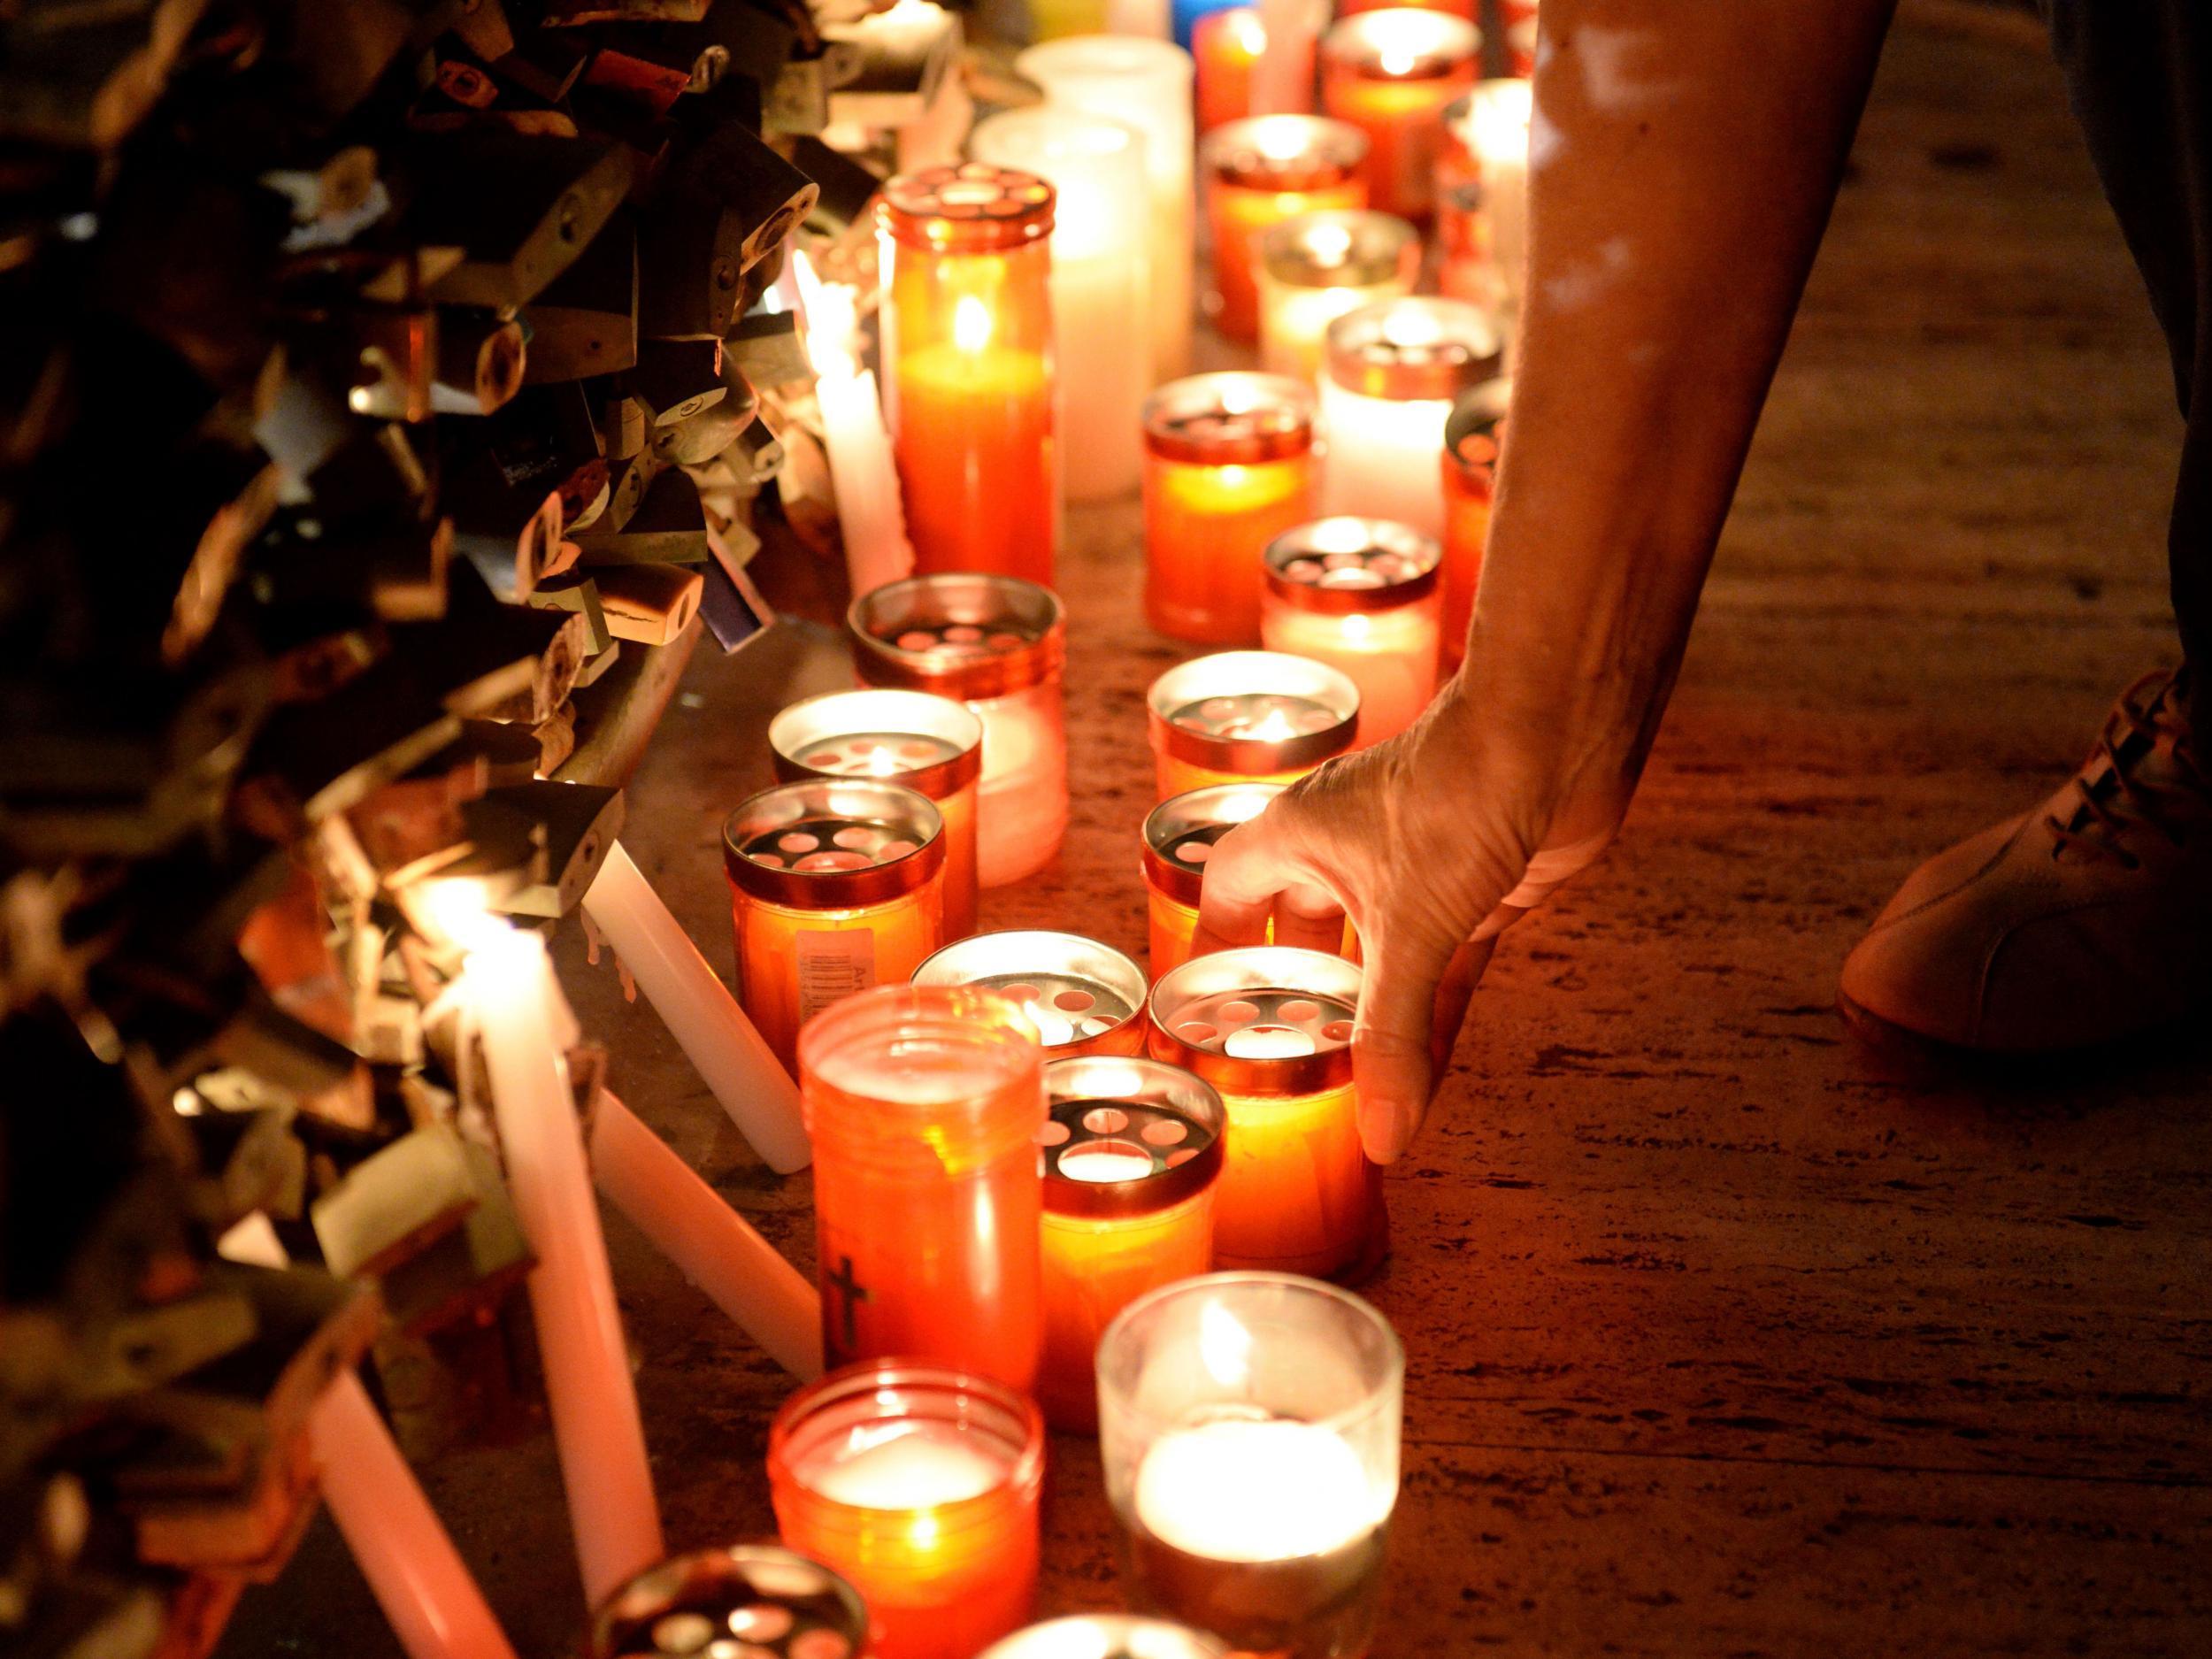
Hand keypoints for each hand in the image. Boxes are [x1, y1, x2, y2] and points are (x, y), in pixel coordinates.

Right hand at [1193, 685, 1619, 1162]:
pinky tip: (1428, 1073)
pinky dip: (1435, 1017)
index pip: (1230, 892)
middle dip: (1296, 994)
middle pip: (1303, 932)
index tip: (1204, 1005)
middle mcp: (1349, 850)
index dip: (1214, 945)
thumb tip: (1381, 1136)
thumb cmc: (1459, 789)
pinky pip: (1443, 969)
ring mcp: (1416, 869)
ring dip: (1368, 1014)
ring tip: (1346, 1084)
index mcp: (1300, 836)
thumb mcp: (1409, 928)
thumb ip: (1390, 1035)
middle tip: (1279, 1059)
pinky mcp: (1477, 888)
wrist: (1558, 730)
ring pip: (1378, 958)